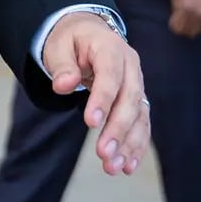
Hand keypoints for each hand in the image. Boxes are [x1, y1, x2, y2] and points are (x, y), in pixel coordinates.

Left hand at [40, 11, 149, 175]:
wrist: (88, 34)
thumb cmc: (70, 41)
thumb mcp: (58, 46)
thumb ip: (61, 65)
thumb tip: (63, 85)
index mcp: (111, 48)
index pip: (110, 74)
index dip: (103, 99)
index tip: (90, 123)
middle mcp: (130, 66)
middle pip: (129, 99)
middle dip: (118, 129)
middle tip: (103, 154)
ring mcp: (137, 83)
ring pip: (139, 115)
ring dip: (128, 143)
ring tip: (113, 167)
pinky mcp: (137, 100)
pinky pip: (141, 124)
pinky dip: (136, 145)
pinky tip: (127, 166)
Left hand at [169, 0, 200, 36]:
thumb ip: (175, 2)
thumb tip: (176, 12)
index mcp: (185, 9)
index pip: (177, 28)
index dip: (175, 24)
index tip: (176, 20)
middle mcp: (199, 17)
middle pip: (190, 32)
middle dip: (186, 26)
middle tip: (187, 19)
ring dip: (200, 24)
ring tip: (199, 15)